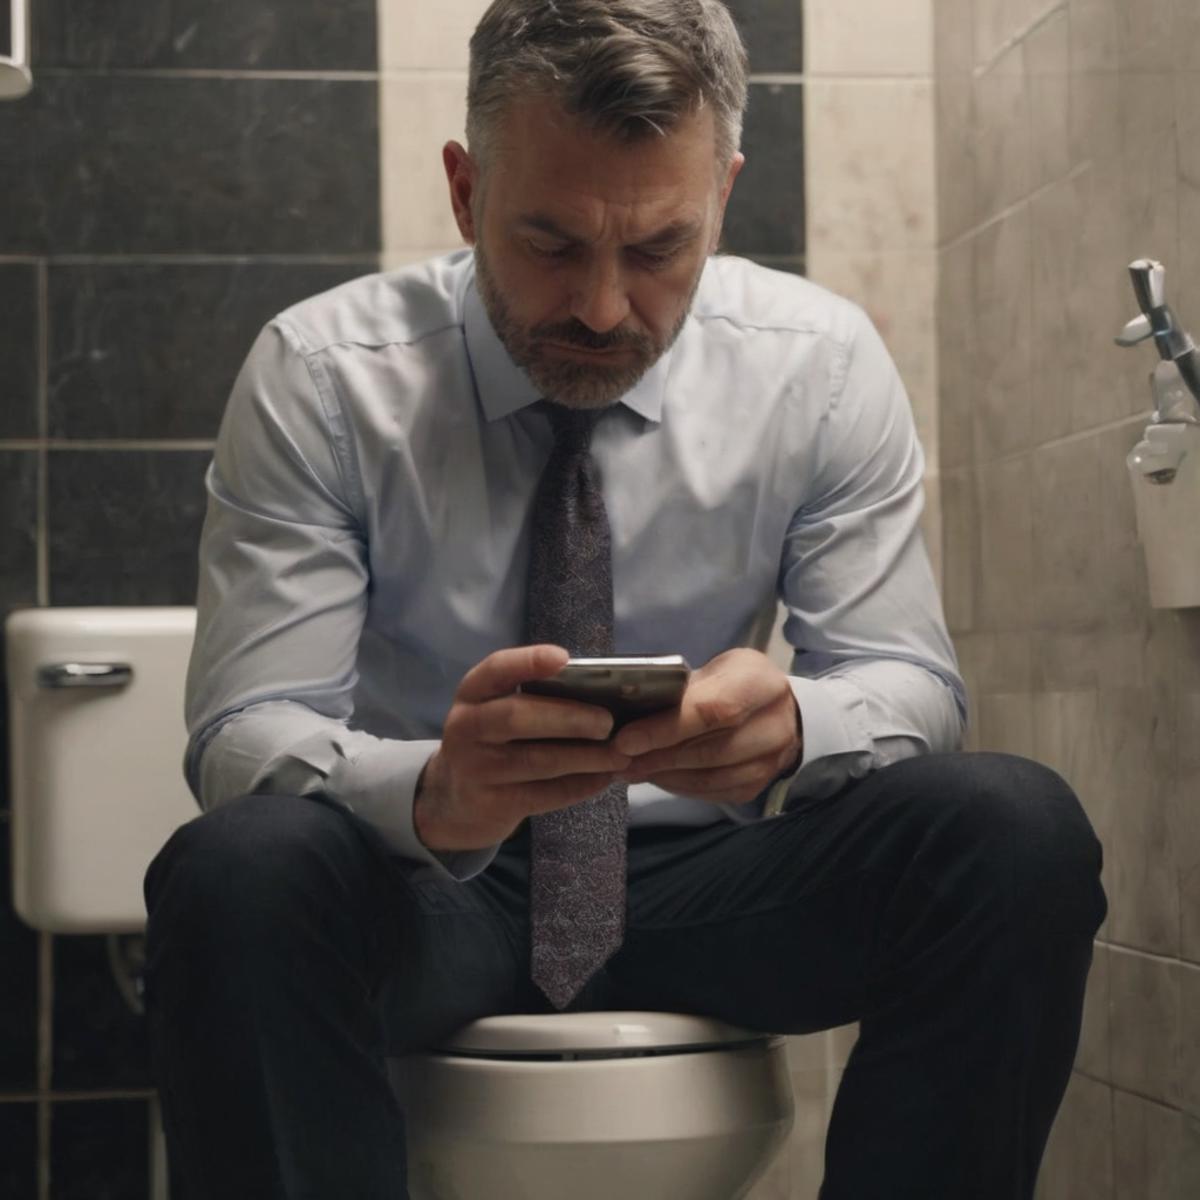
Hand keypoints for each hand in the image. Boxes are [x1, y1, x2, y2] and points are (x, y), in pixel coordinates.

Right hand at [414, 645, 632, 852]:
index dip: (528, 661)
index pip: (496, 669)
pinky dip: (579, 786)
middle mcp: (466, 727)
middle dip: (568, 718)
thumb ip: (533, 696)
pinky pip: (543, 795)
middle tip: (608, 722)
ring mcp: (475, 768)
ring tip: (619, 755)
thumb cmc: (495, 739)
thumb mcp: (497, 709)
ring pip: (536, 761)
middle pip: (516, 717)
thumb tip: (602, 689)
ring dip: (584, 757)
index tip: (564, 658)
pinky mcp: (492, 803)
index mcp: (472, 693)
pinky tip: (604, 779)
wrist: (456, 798)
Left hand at [612, 648, 802, 806]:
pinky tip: (654, 776)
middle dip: (656, 756)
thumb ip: (682, 689)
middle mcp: (775, 726)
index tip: (625, 740)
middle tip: (616, 758)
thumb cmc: (736, 683)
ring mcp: (770, 762)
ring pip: (708, 777)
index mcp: (761, 684)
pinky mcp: (757, 786)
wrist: (780, 712)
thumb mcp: (715, 670)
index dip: (665, 729)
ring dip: (661, 775)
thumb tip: (628, 713)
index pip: (711, 711)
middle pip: (708, 750)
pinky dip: (677, 786)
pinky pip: (711, 792)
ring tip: (627, 768)